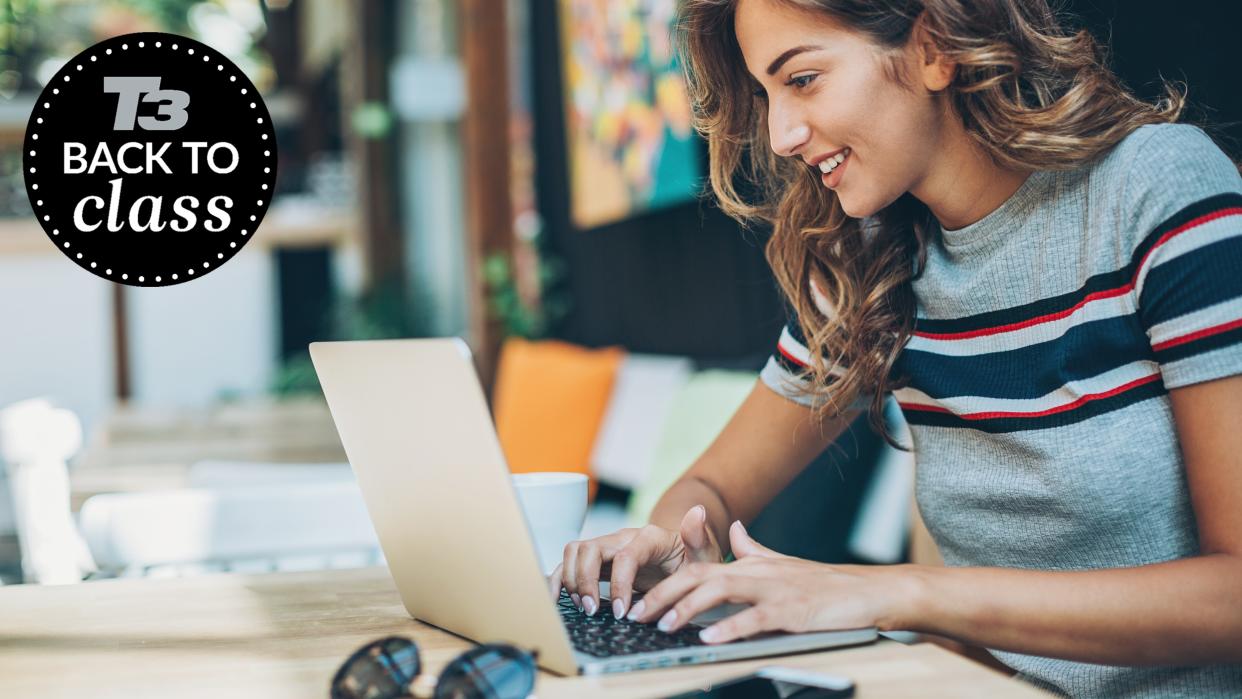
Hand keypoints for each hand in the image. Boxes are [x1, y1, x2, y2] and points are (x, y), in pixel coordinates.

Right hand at [551, 505, 722, 619]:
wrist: (686, 560)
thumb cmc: (694, 561)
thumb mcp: (705, 554)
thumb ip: (699, 538)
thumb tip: (698, 511)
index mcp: (649, 537)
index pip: (624, 555)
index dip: (619, 583)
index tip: (624, 612)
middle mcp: (623, 538)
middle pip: (590, 548)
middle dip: (586, 580)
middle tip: (594, 611)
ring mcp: (609, 548)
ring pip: (575, 552)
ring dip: (572, 579)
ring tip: (585, 607)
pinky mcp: (599, 561)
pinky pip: (570, 564)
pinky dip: (559, 579)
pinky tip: (558, 600)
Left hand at [627, 520, 912, 642]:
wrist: (869, 591)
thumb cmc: (825, 584)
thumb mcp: (783, 564)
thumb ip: (754, 549)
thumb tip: (736, 531)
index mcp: (750, 565)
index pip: (698, 569)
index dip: (666, 583)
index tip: (640, 600)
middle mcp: (757, 573)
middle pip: (699, 577)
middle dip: (664, 595)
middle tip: (637, 614)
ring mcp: (775, 590)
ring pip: (721, 592)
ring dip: (688, 609)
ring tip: (665, 625)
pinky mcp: (793, 611)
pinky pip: (756, 618)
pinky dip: (731, 627)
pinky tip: (710, 637)